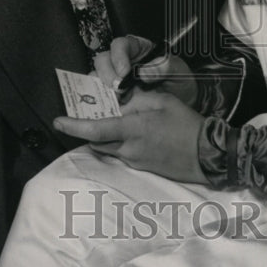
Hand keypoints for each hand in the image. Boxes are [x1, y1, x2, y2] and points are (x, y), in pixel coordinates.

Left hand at [53, 90, 208, 183]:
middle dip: (88, 130)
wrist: (208, 155)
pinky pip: (122, 153)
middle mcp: (130, 149)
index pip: (95, 130)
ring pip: (109, 148)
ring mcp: (135, 161)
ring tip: (113, 120)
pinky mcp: (142, 168)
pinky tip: (133, 132)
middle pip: (97, 141)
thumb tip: (117, 98)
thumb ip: (137, 99)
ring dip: (105, 136)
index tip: (58, 121)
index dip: (74, 126)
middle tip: (85, 115)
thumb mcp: (163, 101)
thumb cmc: (188, 125)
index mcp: (134, 130)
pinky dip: (119, 142)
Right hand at [94, 35, 197, 107]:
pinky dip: (103, 102)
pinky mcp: (115, 97)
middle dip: (107, 74)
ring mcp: (117, 80)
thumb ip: (163, 67)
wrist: (184, 102)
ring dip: (102, 89)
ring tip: (116, 99)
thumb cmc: (180, 80)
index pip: (121, 45)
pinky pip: (101, 97)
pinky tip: (112, 108)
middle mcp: (124, 62)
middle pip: (103, 60)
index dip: (118, 56)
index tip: (124, 71)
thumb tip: (144, 72)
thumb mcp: (177, 70)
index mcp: (138, 49)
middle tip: (118, 88)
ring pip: (97, 77)